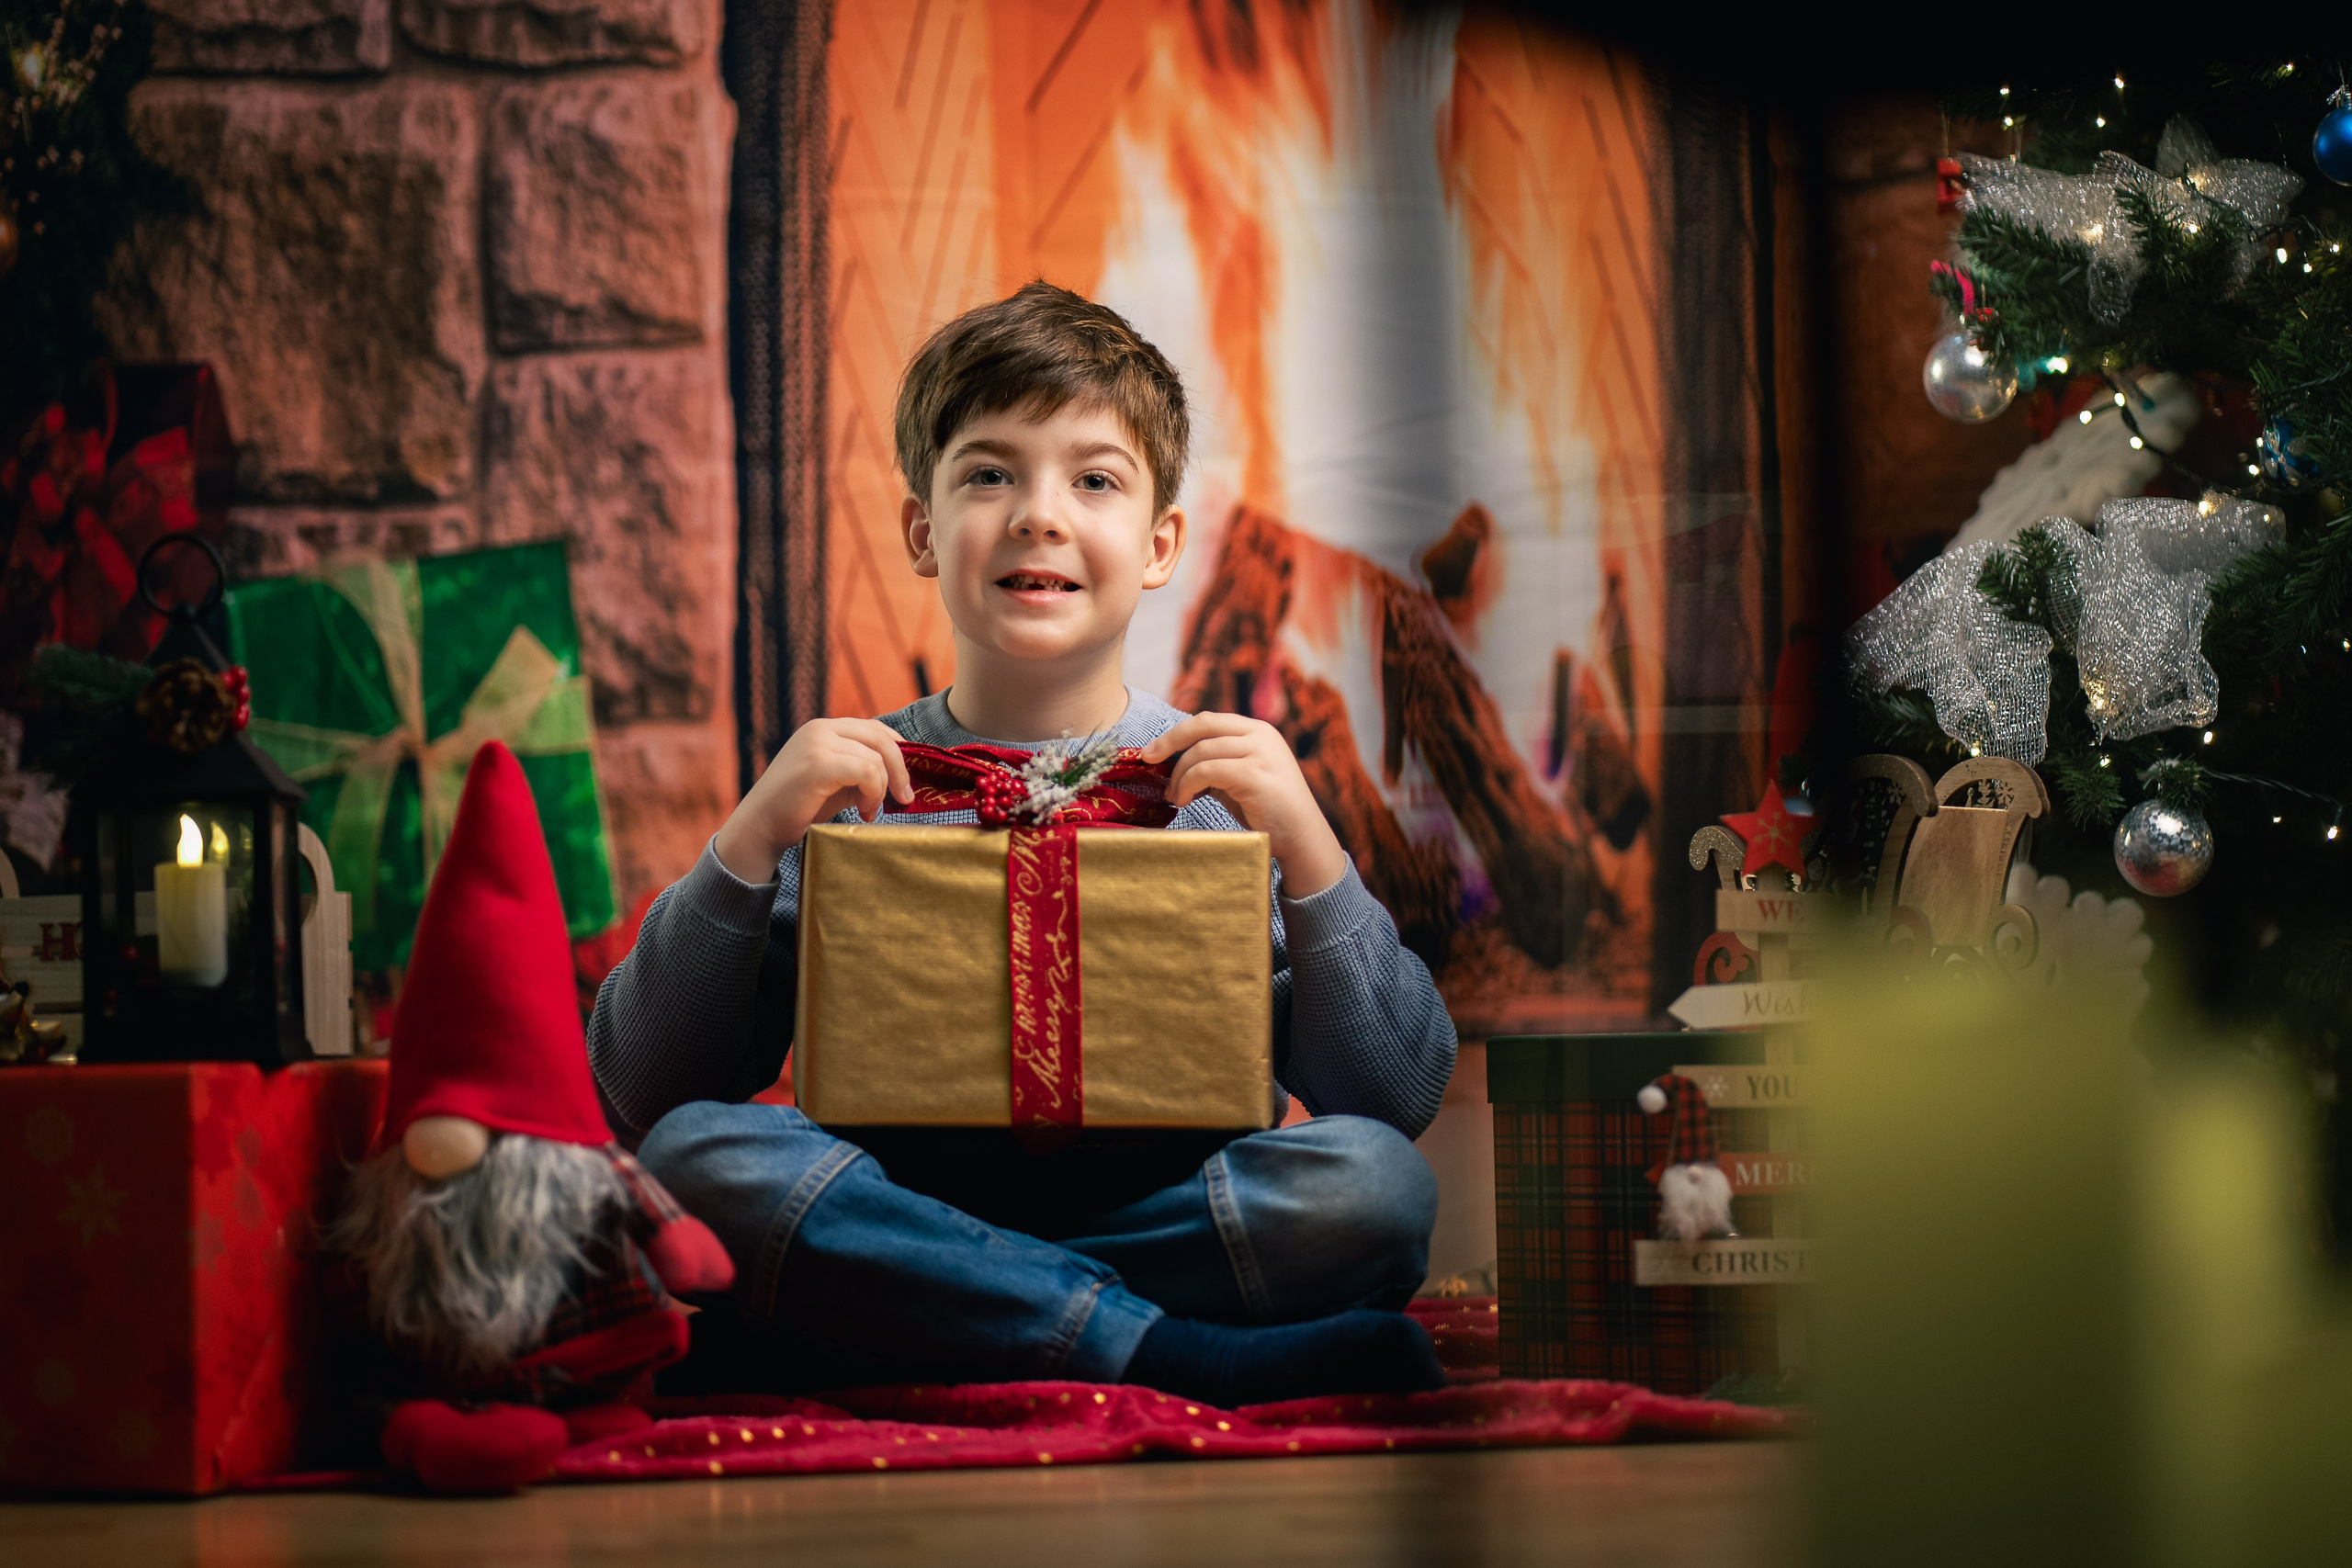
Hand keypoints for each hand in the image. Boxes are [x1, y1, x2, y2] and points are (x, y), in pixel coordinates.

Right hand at [714, 718, 912, 881]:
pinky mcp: (818, 763)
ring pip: (875, 758)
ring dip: (881, 789)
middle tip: (904, 798)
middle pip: (880, 738)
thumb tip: (901, 775)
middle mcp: (820, 728)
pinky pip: (866, 771)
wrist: (760, 827)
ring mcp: (818, 743)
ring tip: (869, 811)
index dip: (898, 752)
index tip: (905, 779)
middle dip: (900, 769)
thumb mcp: (836, 782)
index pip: (874, 728)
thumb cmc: (798, 808)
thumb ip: (862, 769)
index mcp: (824, 728)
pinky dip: (873, 793)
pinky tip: (864, 811)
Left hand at [1140, 713, 1348, 896]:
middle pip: (1203, 725)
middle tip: (1147, 759)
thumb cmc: (1267, 812)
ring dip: (1179, 775)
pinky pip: (1207, 771)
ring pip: (1201, 751)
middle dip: (1169, 741)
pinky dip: (1188, 784)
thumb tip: (1173, 761)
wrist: (1302, 838)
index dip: (1177, 733)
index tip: (1153, 751)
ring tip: (1173, 796)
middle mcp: (1260, 735)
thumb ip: (1215, 763)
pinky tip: (1184, 800)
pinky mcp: (1254, 774)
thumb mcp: (1239, 778)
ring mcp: (1259, 753)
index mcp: (1257, 731)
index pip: (1208, 720)